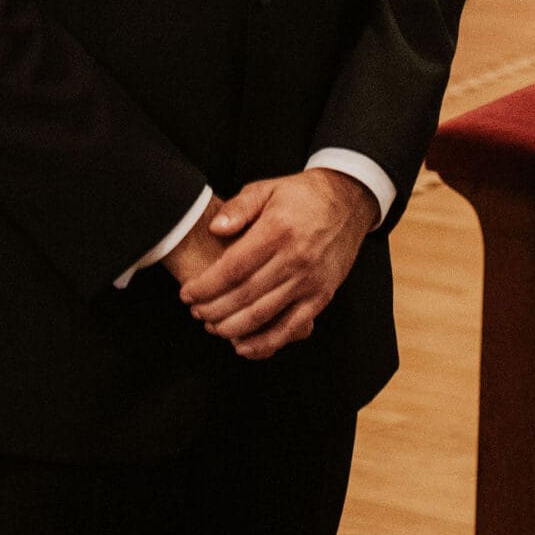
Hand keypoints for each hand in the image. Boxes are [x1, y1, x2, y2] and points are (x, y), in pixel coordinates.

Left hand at [175, 169, 375, 359]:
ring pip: (264, 315)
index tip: (187, 293)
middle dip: (213, 309)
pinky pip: (292, 328)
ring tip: (212, 327)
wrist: (347, 202)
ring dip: (233, 328)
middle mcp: (295, 259)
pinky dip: (266, 343)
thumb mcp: (267, 188)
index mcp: (277, 230)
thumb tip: (215, 228)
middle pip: (244, 295)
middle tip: (195, 312)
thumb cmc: (302, 195)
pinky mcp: (322, 297)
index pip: (233, 267)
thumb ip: (238, 207)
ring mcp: (310, 281)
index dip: (206, 285)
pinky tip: (244, 346)